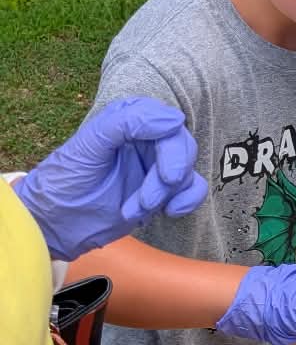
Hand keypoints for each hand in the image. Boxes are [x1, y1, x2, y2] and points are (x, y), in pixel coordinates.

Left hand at [16, 97, 206, 260]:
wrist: (54, 225)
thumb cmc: (64, 181)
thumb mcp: (89, 146)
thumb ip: (126, 123)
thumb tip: (174, 119)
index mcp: (127, 120)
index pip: (166, 122)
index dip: (171, 146)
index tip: (166, 174)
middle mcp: (145, 139)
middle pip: (181, 147)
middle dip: (167, 176)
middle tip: (147, 200)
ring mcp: (153, 166)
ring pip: (186, 171)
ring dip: (167, 194)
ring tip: (135, 210)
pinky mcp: (159, 192)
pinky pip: (191, 190)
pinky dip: (187, 201)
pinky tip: (169, 212)